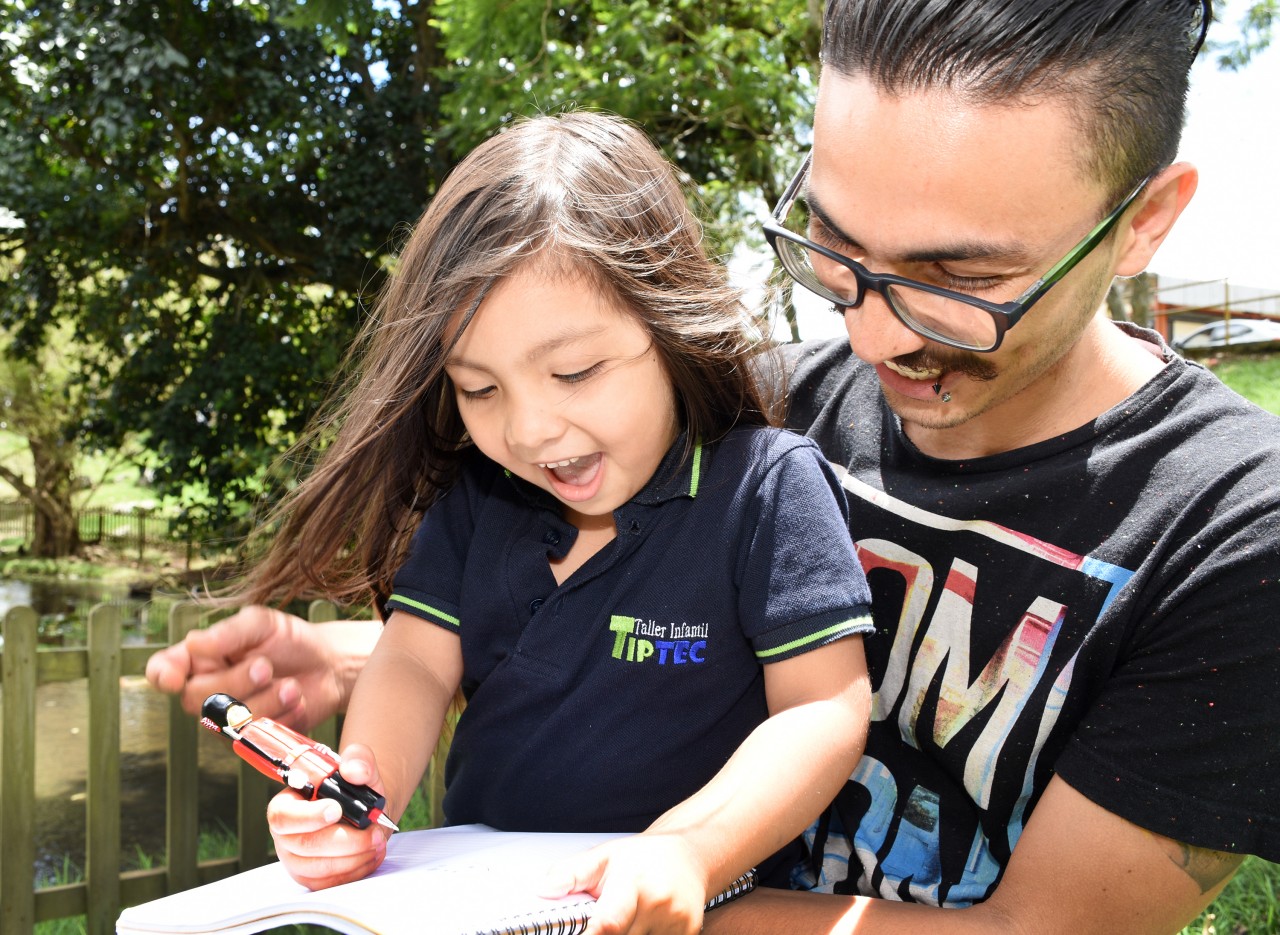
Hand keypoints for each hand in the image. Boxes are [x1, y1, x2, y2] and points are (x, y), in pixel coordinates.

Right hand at [145, 605, 363, 731]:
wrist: (329, 666)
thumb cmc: (289, 640)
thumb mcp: (262, 624)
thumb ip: (229, 633)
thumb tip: (193, 644)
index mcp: (199, 659)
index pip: (163, 671)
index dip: (163, 676)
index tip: (176, 678)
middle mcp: (206, 691)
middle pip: (196, 699)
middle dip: (235, 682)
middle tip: (265, 665)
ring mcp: (227, 719)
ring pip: (226, 722)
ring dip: (264, 701)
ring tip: (290, 685)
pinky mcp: (251, 738)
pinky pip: (254, 737)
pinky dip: (280, 717)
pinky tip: (296, 701)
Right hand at [268, 742, 392, 889]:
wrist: (364, 812)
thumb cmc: (354, 788)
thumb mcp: (360, 764)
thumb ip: (358, 759)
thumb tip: (354, 770)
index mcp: (287, 804)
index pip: (283, 816)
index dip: (309, 816)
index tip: (337, 810)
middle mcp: (286, 835)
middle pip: (306, 845)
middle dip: (346, 841)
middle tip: (374, 832)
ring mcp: (296, 861)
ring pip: (320, 868)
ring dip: (355, 857)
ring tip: (378, 841)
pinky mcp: (312, 879)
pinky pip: (331, 883)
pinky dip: (357, 870)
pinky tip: (372, 854)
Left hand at [542, 832, 709, 934]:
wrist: (689, 856)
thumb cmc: (644, 858)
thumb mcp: (604, 856)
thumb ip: (571, 873)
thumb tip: (543, 890)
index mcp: (633, 882)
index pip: (608, 924)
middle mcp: (659, 904)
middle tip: (599, 921)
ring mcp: (677, 923)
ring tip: (626, 919)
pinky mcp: (689, 934)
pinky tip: (640, 925)